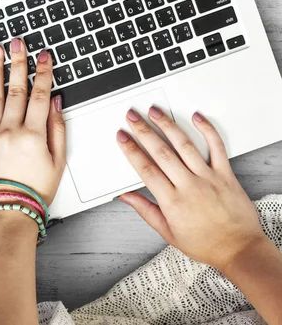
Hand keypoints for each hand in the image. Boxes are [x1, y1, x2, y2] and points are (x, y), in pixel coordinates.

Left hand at [0, 39, 65, 205]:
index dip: (44, 72)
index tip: (44, 56)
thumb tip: (55, 102)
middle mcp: (11, 130)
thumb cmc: (34, 190)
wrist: (8, 211)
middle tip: (17, 42)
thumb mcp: (57, 161)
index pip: (40, 94)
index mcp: (33, 134)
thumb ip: (57, 128)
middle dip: (18, 62)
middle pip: (16, 88)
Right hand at [117, 107, 266, 270]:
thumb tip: (126, 197)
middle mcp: (190, 186)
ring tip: (156, 112)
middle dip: (144, 131)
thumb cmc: (206, 244)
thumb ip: (145, 210)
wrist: (240, 250)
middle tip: (133, 117)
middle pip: (162, 152)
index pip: (146, 169)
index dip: (131, 150)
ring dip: (168, 125)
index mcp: (173, 202)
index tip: (122, 137)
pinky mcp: (226, 174)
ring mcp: (209, 178)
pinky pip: (217, 147)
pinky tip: (197, 118)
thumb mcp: (168, 232)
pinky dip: (207, 130)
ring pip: (184, 145)